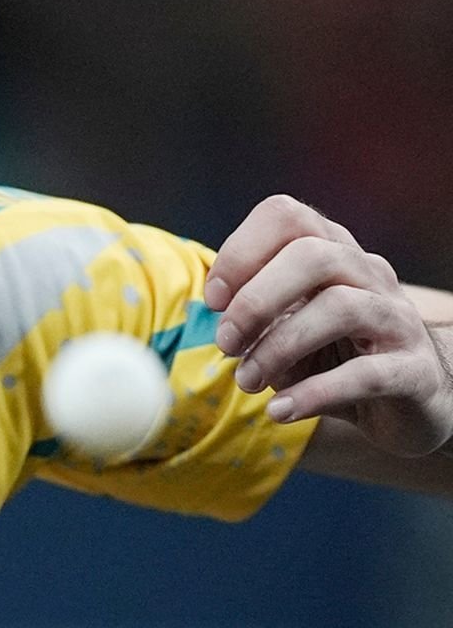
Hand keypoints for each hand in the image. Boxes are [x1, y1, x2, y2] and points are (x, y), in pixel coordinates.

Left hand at [207, 195, 452, 456]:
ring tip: (246, 380)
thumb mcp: (286, 327)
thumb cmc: (336, 358)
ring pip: (340, 308)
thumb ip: (252, 312)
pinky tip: (280, 410)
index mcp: (332, 255)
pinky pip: (368, 373)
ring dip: (278, 347)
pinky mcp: (416, 371)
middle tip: (226, 343)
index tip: (212, 300)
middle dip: (255, 301)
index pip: (288, 217)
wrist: (412, 402)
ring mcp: (398, 321)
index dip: (240, 251)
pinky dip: (315, 393)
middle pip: (313, 256)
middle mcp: (369, 277)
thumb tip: (210, 315)